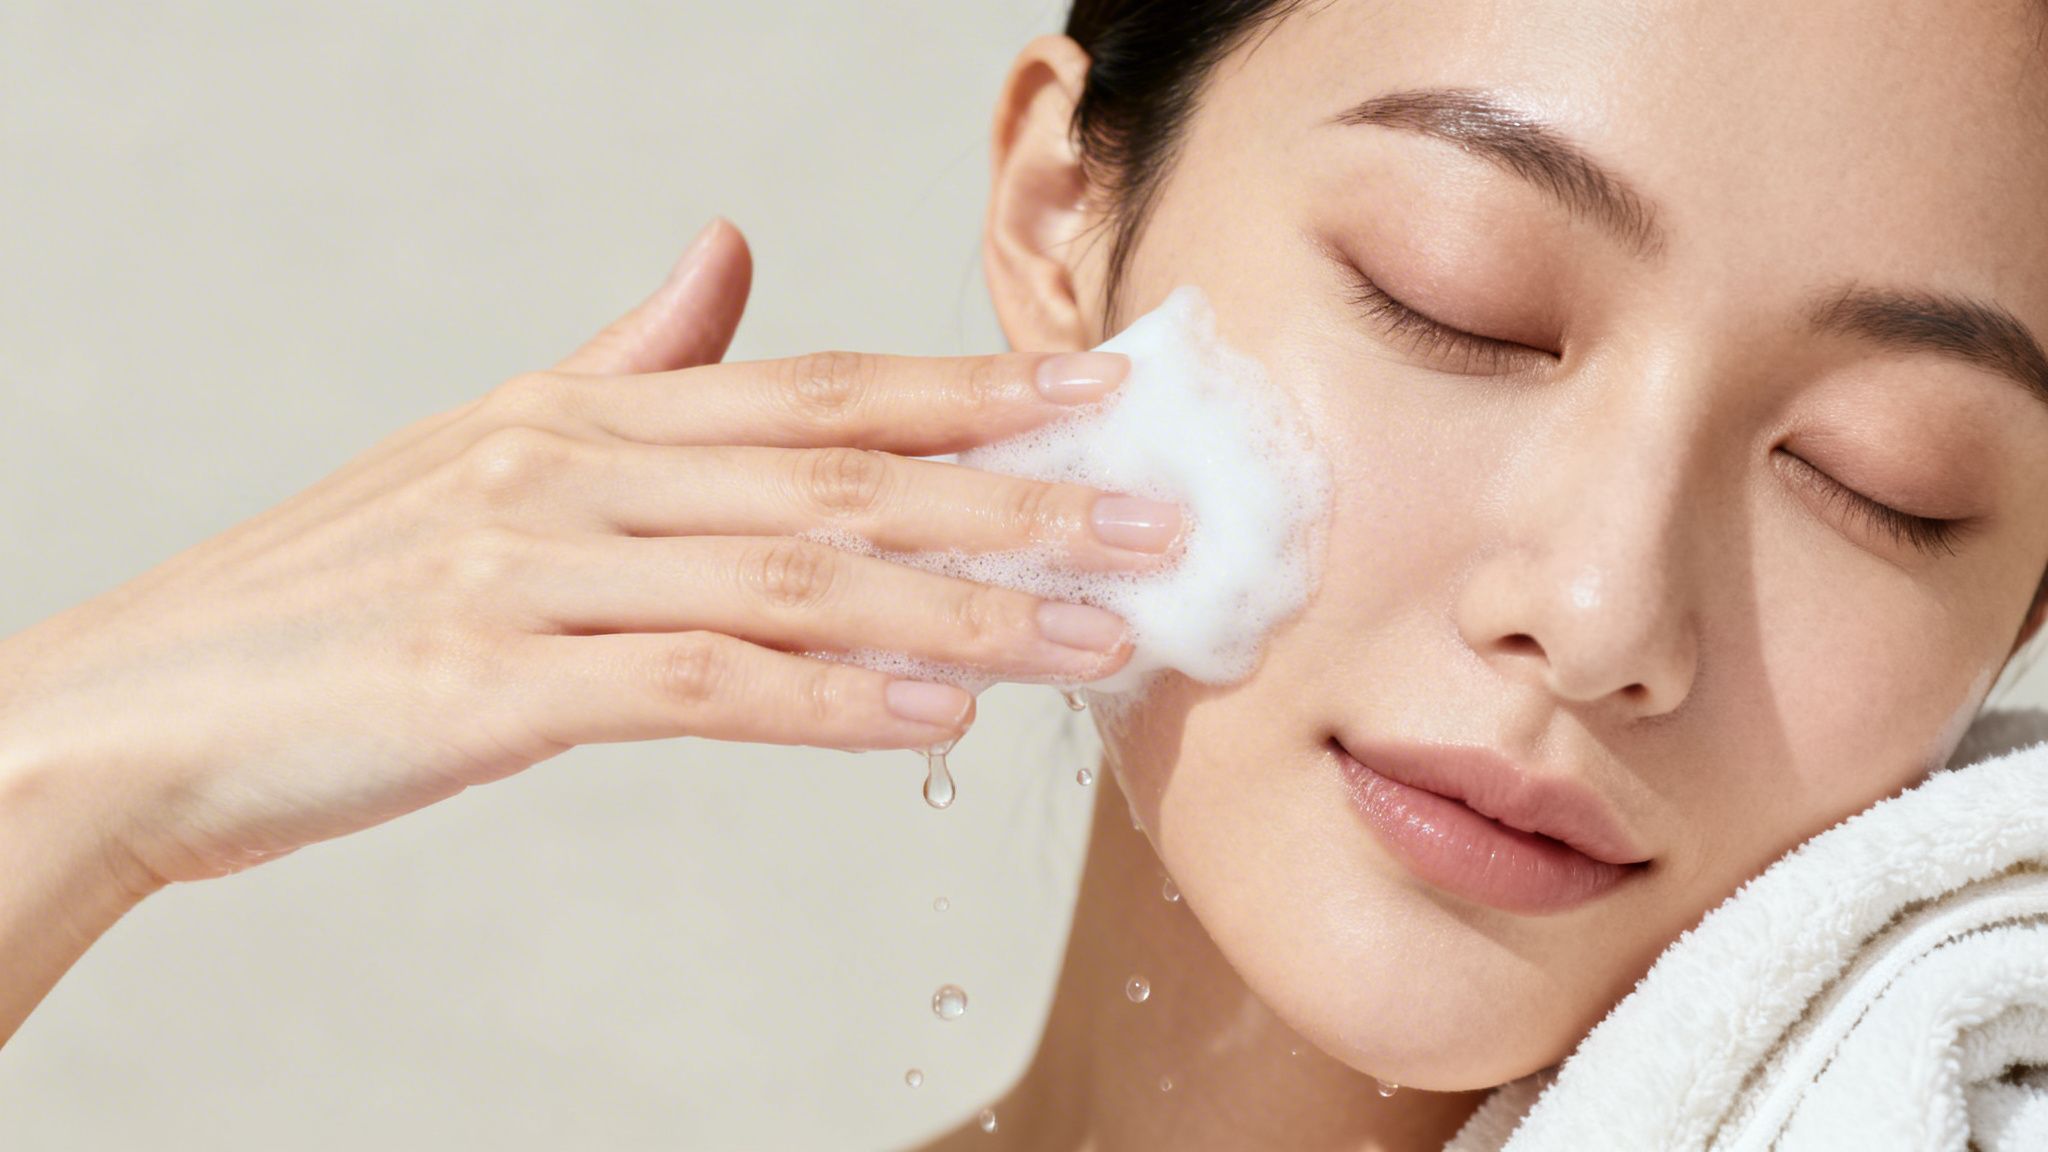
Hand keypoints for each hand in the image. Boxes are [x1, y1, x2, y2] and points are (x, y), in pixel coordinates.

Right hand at [0, 219, 1179, 890]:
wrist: (144, 705)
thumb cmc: (329, 594)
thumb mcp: (483, 447)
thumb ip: (623, 361)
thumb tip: (722, 258)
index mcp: (579, 412)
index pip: (814, 387)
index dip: (968, 389)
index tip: (1099, 395)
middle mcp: (570, 469)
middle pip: (836, 472)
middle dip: (1012, 497)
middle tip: (1154, 518)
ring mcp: (531, 569)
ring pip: (793, 575)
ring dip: (961, 610)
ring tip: (1092, 634)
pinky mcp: (494, 683)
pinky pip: (699, 683)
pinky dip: (829, 699)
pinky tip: (933, 715)